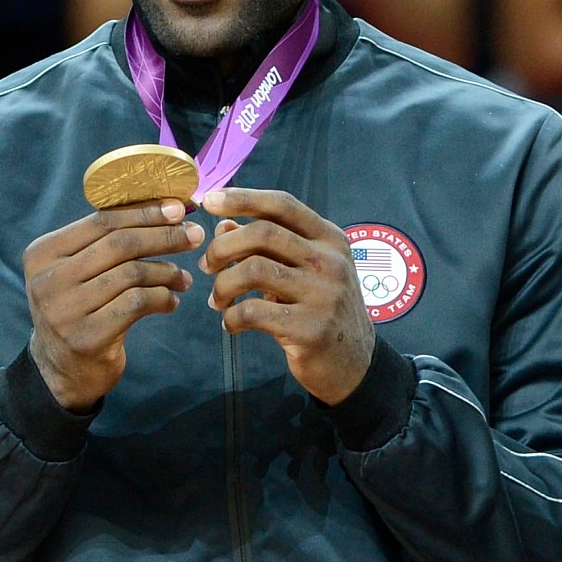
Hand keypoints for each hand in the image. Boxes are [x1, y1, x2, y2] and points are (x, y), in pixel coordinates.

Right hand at [24, 200, 205, 410]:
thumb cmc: (79, 309)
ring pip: (132, 273)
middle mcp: (48, 279)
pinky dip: (162, 298)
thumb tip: (163, 207)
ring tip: (184, 278)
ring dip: (167, 271)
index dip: (144, 212)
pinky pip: (137, 304)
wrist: (61, 370)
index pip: (101, 222)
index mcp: (43, 253)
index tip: (178, 209)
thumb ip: (105, 242)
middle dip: (163, 236)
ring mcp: (65, 310)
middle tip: (193, 236)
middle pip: (119, 244)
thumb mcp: (77, 271)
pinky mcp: (87, 336)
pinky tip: (171, 301)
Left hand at [196, 188, 375, 405]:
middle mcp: (330, 261)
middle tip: (208, 266)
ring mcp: (323, 294)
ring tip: (218, 300)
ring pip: (253, 270)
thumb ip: (268, 247)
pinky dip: (231, 317)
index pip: (282, 205)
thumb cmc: (322, 310)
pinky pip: (253, 312)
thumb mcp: (304, 271)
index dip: (242, 198)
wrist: (354, 363)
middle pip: (262, 233)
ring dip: (223, 284)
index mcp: (330, 239)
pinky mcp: (310, 328)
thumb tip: (222, 225)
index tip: (208, 202)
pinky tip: (231, 325)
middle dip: (222, 246)